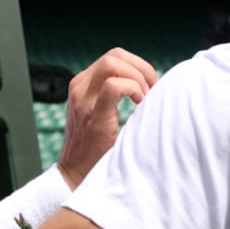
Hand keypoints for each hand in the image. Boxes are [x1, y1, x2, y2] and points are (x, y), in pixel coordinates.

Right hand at [57, 49, 157, 186]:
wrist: (77, 173)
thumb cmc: (96, 146)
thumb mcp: (100, 111)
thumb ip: (114, 93)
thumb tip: (148, 82)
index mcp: (83, 84)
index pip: (114, 57)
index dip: (137, 65)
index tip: (150, 86)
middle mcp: (79, 87)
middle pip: (114, 55)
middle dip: (141, 68)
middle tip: (153, 89)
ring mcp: (83, 99)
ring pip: (113, 64)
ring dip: (138, 77)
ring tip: (145, 97)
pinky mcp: (92, 114)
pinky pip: (114, 86)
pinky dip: (133, 90)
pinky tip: (140, 104)